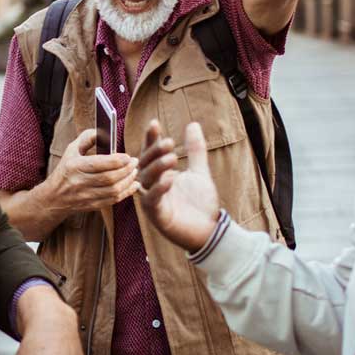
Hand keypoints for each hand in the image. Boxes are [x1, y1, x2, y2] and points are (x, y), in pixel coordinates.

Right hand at [45, 129, 138, 218]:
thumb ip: (87, 138)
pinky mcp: (92, 205)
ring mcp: (86, 196)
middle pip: (110, 178)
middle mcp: (80, 183)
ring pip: (114, 190)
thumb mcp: (71, 150)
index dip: (118, 160)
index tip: (128, 156)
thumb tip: (104, 131)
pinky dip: (127, 192)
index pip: (100, 164)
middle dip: (126, 170)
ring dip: (128, 181)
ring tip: (134, 172)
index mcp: (75, 166)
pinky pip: (113, 200)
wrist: (54, 198)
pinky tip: (134, 184)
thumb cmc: (66, 169)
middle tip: (135, 162)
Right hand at [135, 120, 221, 253]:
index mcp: (160, 175)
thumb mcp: (199, 172)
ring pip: (146, 181)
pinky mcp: (158, 216)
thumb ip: (194, 150)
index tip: (154, 123)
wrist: (210, 231)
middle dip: (153, 152)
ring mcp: (153, 201)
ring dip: (157, 167)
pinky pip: (152, 200)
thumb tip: (193, 124)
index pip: (150, 153)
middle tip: (169, 142)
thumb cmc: (200, 204)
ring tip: (171, 157)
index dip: (150, 139)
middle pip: (144, 165)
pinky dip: (160, 189)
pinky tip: (170, 178)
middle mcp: (152, 187)